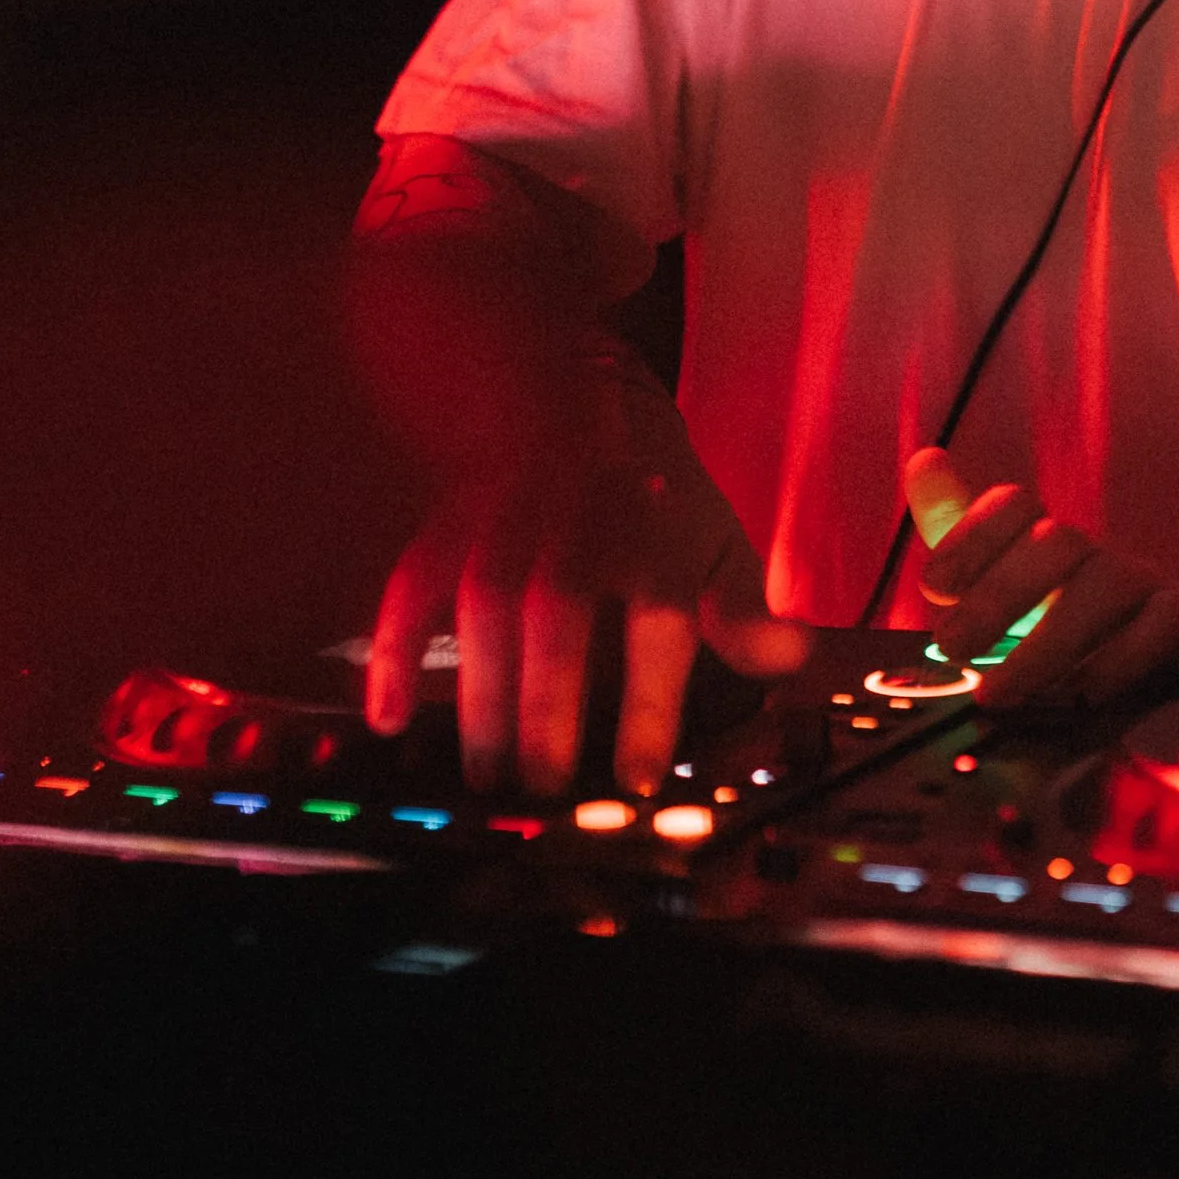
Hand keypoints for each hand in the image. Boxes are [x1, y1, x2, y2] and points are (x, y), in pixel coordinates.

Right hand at [367, 344, 806, 794]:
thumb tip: (790, 655)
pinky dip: (394, 648)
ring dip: (480, 690)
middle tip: (547, 785)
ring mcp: (509, 519)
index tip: (639, 777)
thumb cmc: (658, 495)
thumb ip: (744, 606)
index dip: (650, 701)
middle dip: (549, 702)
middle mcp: (581, 525)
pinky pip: (414, 581)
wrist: (587, 392)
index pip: (658, 621)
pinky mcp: (453, 522)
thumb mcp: (716, 539)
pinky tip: (389, 716)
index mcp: (656, 536)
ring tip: (486, 774)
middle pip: (559, 612)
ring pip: (485, 603)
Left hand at [903, 447, 1178, 708]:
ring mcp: (1152, 588)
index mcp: (1058, 549)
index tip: (932, 587)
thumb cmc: (1094, 630)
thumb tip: (924, 460)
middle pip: (1056, 543)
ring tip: (997, 694)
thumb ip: (969, 543)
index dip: (972, 536)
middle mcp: (1103, 558)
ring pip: (1103, 585)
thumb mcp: (1023, 597)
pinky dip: (1120, 657)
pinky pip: (1165, 623)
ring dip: (1045, 643)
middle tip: (952, 646)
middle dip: (997, 595)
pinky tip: (1080, 694)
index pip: (1017, 507)